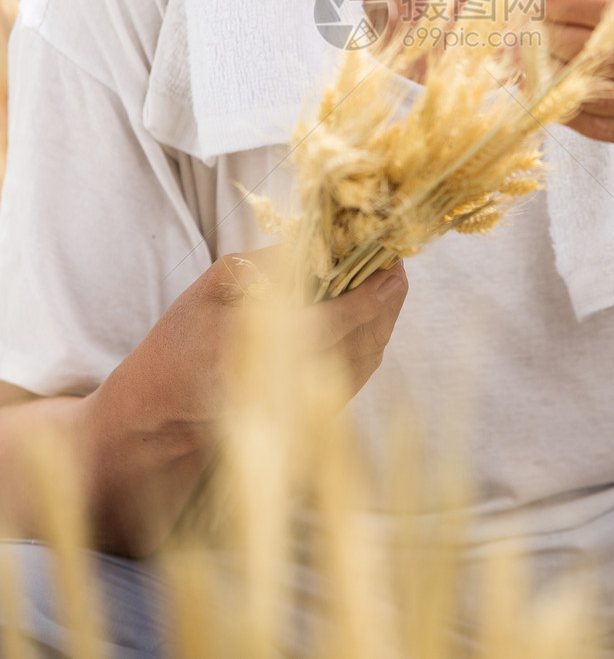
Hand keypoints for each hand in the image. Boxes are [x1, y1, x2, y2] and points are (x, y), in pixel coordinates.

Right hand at [80, 248, 406, 552]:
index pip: (332, 322)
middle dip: (386, 303)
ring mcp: (298, 412)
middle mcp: (284, 389)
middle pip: (360, 344)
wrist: (161, 416)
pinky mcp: (305, 424)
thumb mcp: (208, 290)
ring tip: (391, 286)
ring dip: (385, 323)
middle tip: (398, 267)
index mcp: (254, 351)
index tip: (390, 264)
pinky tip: (373, 319)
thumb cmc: (179, 344)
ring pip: (364, 365)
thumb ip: (260, 265)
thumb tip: (314, 242)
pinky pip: (353, 382)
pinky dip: (370, 347)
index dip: (369, 294)